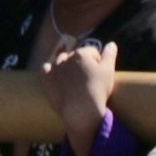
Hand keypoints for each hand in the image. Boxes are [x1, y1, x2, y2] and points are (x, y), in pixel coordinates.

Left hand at [38, 36, 118, 155]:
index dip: (97, 62)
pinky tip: (56, 77)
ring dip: (66, 66)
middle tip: (87, 78)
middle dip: (81, 63)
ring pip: (60, 61)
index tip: (99, 73)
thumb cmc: (97, 90)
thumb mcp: (109, 71)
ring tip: (72, 80)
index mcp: (82, 54)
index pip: (92, 52)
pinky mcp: (46, 80)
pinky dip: (49, 71)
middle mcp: (66, 58)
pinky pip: (45, 69)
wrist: (81, 111)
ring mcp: (54, 68)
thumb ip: (109, 55)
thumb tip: (111, 44)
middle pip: (76, 56)